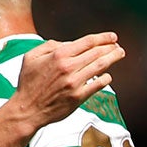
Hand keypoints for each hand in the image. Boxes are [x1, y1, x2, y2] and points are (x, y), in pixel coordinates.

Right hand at [7, 33, 125, 129]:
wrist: (27, 110)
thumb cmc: (28, 83)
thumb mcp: (31, 57)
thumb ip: (49, 45)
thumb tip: (67, 44)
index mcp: (59, 55)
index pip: (87, 42)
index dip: (103, 38)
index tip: (112, 37)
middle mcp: (68, 67)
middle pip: (97, 52)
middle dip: (111, 47)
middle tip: (118, 46)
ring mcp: (74, 83)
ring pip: (100, 66)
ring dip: (112, 59)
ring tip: (119, 55)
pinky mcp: (78, 97)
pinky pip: (97, 85)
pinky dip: (105, 79)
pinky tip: (108, 76)